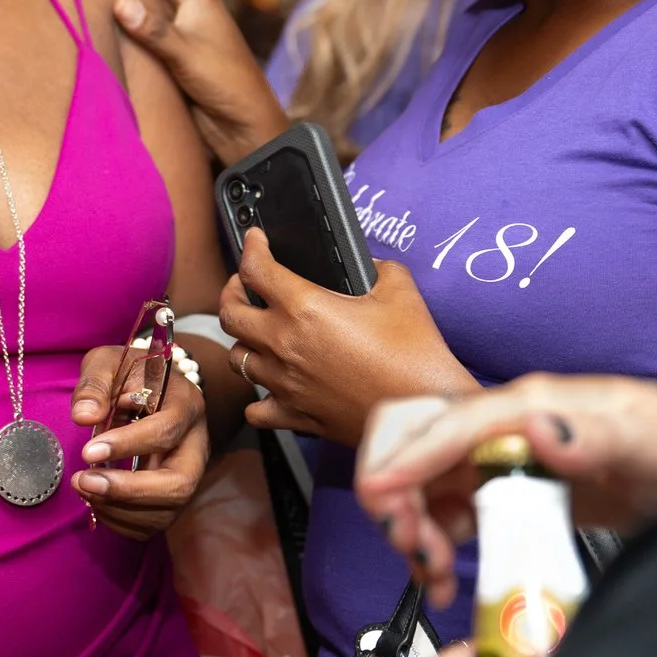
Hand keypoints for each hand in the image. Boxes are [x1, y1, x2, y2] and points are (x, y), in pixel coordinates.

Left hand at [67, 344, 209, 538]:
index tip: (88, 452)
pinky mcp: (174, 495)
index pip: (166, 431)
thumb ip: (95, 384)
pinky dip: (123, 522)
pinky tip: (96, 503)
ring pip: (169, 509)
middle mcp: (196, 444)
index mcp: (186, 403)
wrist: (148, 388)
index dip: (127, 445)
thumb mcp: (108, 362)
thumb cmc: (128, 374)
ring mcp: (189, 474)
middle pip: (180, 483)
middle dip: (129, 491)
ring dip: (121, 509)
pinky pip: (156, 523)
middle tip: (84, 482)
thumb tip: (83, 416)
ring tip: (84, 489)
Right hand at [102, 0, 287, 165]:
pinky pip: (141, 28)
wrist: (246, 128)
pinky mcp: (171, 56)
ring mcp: (179, 31)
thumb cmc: (230, 88)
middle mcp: (187, 8)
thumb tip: (121, 1)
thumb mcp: (192, 56)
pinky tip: (101, 17)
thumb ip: (157, 31)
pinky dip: (121, 17)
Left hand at [219, 234, 473, 446]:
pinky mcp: (296, 416)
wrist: (426, 410)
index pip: (255, 268)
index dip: (251, 247)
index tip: (254, 240)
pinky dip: (258, 397)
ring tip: (260, 332)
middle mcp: (284, 345)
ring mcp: (285, 384)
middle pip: (230, 313)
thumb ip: (374, 267)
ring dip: (245, 341)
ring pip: (237, 358)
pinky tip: (272, 386)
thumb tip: (364, 265)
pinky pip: (256, 409)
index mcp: (304, 308)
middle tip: (247, 284)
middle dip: (233, 291)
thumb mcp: (399, 289)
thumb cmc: (415, 354)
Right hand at [356, 375, 656, 608]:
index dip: (408, 459)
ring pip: (424, 477)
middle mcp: (510, 423)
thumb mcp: (656, 441)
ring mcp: (506, 456)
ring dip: (410, 519)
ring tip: (430, 566)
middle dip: (396, 487)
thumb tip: (538, 426)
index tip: (384, 499)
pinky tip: (445, 569)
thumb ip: (597, 435)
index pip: (450, 423)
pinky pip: (448, 508)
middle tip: (411, 542)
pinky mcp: (512, 488)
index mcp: (534, 403)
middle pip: (418, 439)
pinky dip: (431, 537)